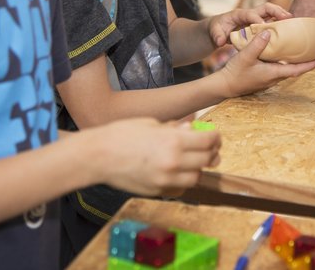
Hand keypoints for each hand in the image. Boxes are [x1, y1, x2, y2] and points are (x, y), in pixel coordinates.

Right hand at [94, 119, 219, 196]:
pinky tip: (178, 171)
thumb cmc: (121, 134)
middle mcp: (172, 162)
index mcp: (173, 141)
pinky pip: (180, 188)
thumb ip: (175, 128)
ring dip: (198, 168)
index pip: (208, 141)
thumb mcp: (151, 123)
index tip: (215, 136)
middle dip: (212, 153)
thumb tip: (192, 128)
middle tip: (211, 148)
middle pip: (206, 160)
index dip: (216, 137)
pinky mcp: (157, 190)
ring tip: (194, 160)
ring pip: (196, 177)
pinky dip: (184, 181)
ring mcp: (165, 179)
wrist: (98, 156)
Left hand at [208, 3, 290, 47]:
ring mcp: (256, 17)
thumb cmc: (217, 28)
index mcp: (239, 14)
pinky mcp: (259, 23)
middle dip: (277, 11)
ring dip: (282, 15)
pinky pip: (272, 21)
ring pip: (271, 13)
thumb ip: (217, 36)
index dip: (257, 19)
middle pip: (265, 7)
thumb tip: (221, 42)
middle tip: (288, 17)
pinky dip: (280, 24)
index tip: (263, 26)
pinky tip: (289, 30)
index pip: (250, 14)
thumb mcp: (214, 32)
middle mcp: (249, 13)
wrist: (218, 27)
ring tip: (294, 22)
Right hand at [218, 29, 314, 96]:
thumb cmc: (235, 73)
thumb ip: (257, 44)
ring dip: (293, 62)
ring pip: (285, 69)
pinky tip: (281, 52)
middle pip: (293, 70)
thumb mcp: (245, 56)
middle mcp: (273, 78)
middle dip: (303, 62)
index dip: (307, 66)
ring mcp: (268, 79)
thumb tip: (269, 32)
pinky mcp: (263, 77)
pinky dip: (283, 61)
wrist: (224, 85)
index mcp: (272, 74)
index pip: (295, 70)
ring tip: (300, 50)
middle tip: (313, 52)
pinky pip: (278, 69)